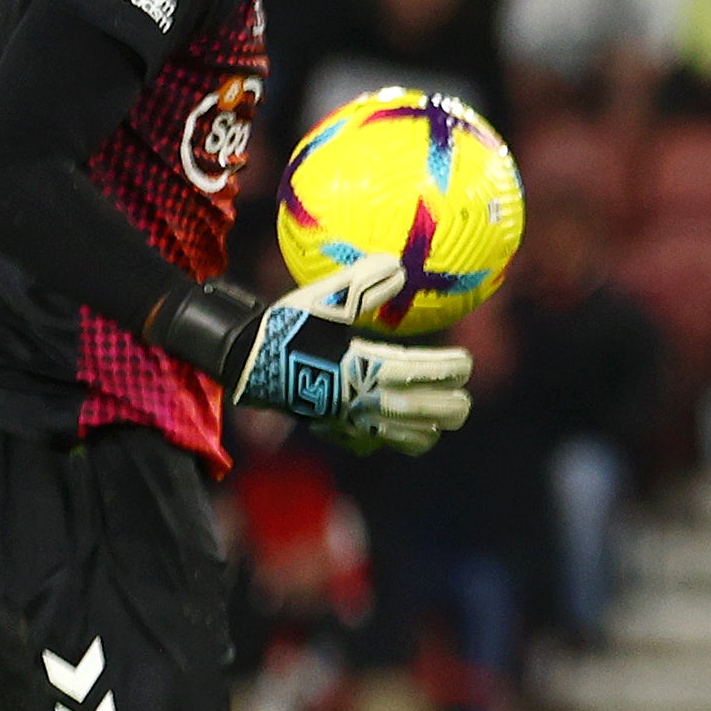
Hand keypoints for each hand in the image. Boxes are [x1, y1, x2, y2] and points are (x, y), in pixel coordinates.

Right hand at [236, 258, 473, 454]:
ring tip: (438, 413)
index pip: (423, 373)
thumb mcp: (322, 301)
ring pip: (412, 438)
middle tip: (461, 393)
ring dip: (431, 426)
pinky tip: (401, 425)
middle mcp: (365, 400)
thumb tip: (396, 265)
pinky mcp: (341, 433)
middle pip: (428, 413)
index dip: (450, 369)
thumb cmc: (286, 329)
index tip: (465, 363)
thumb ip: (362, 282)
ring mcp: (355, 422)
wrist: (245, 364)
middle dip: (452, 405)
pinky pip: (382, 445)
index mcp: (364, 367)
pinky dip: (400, 439)